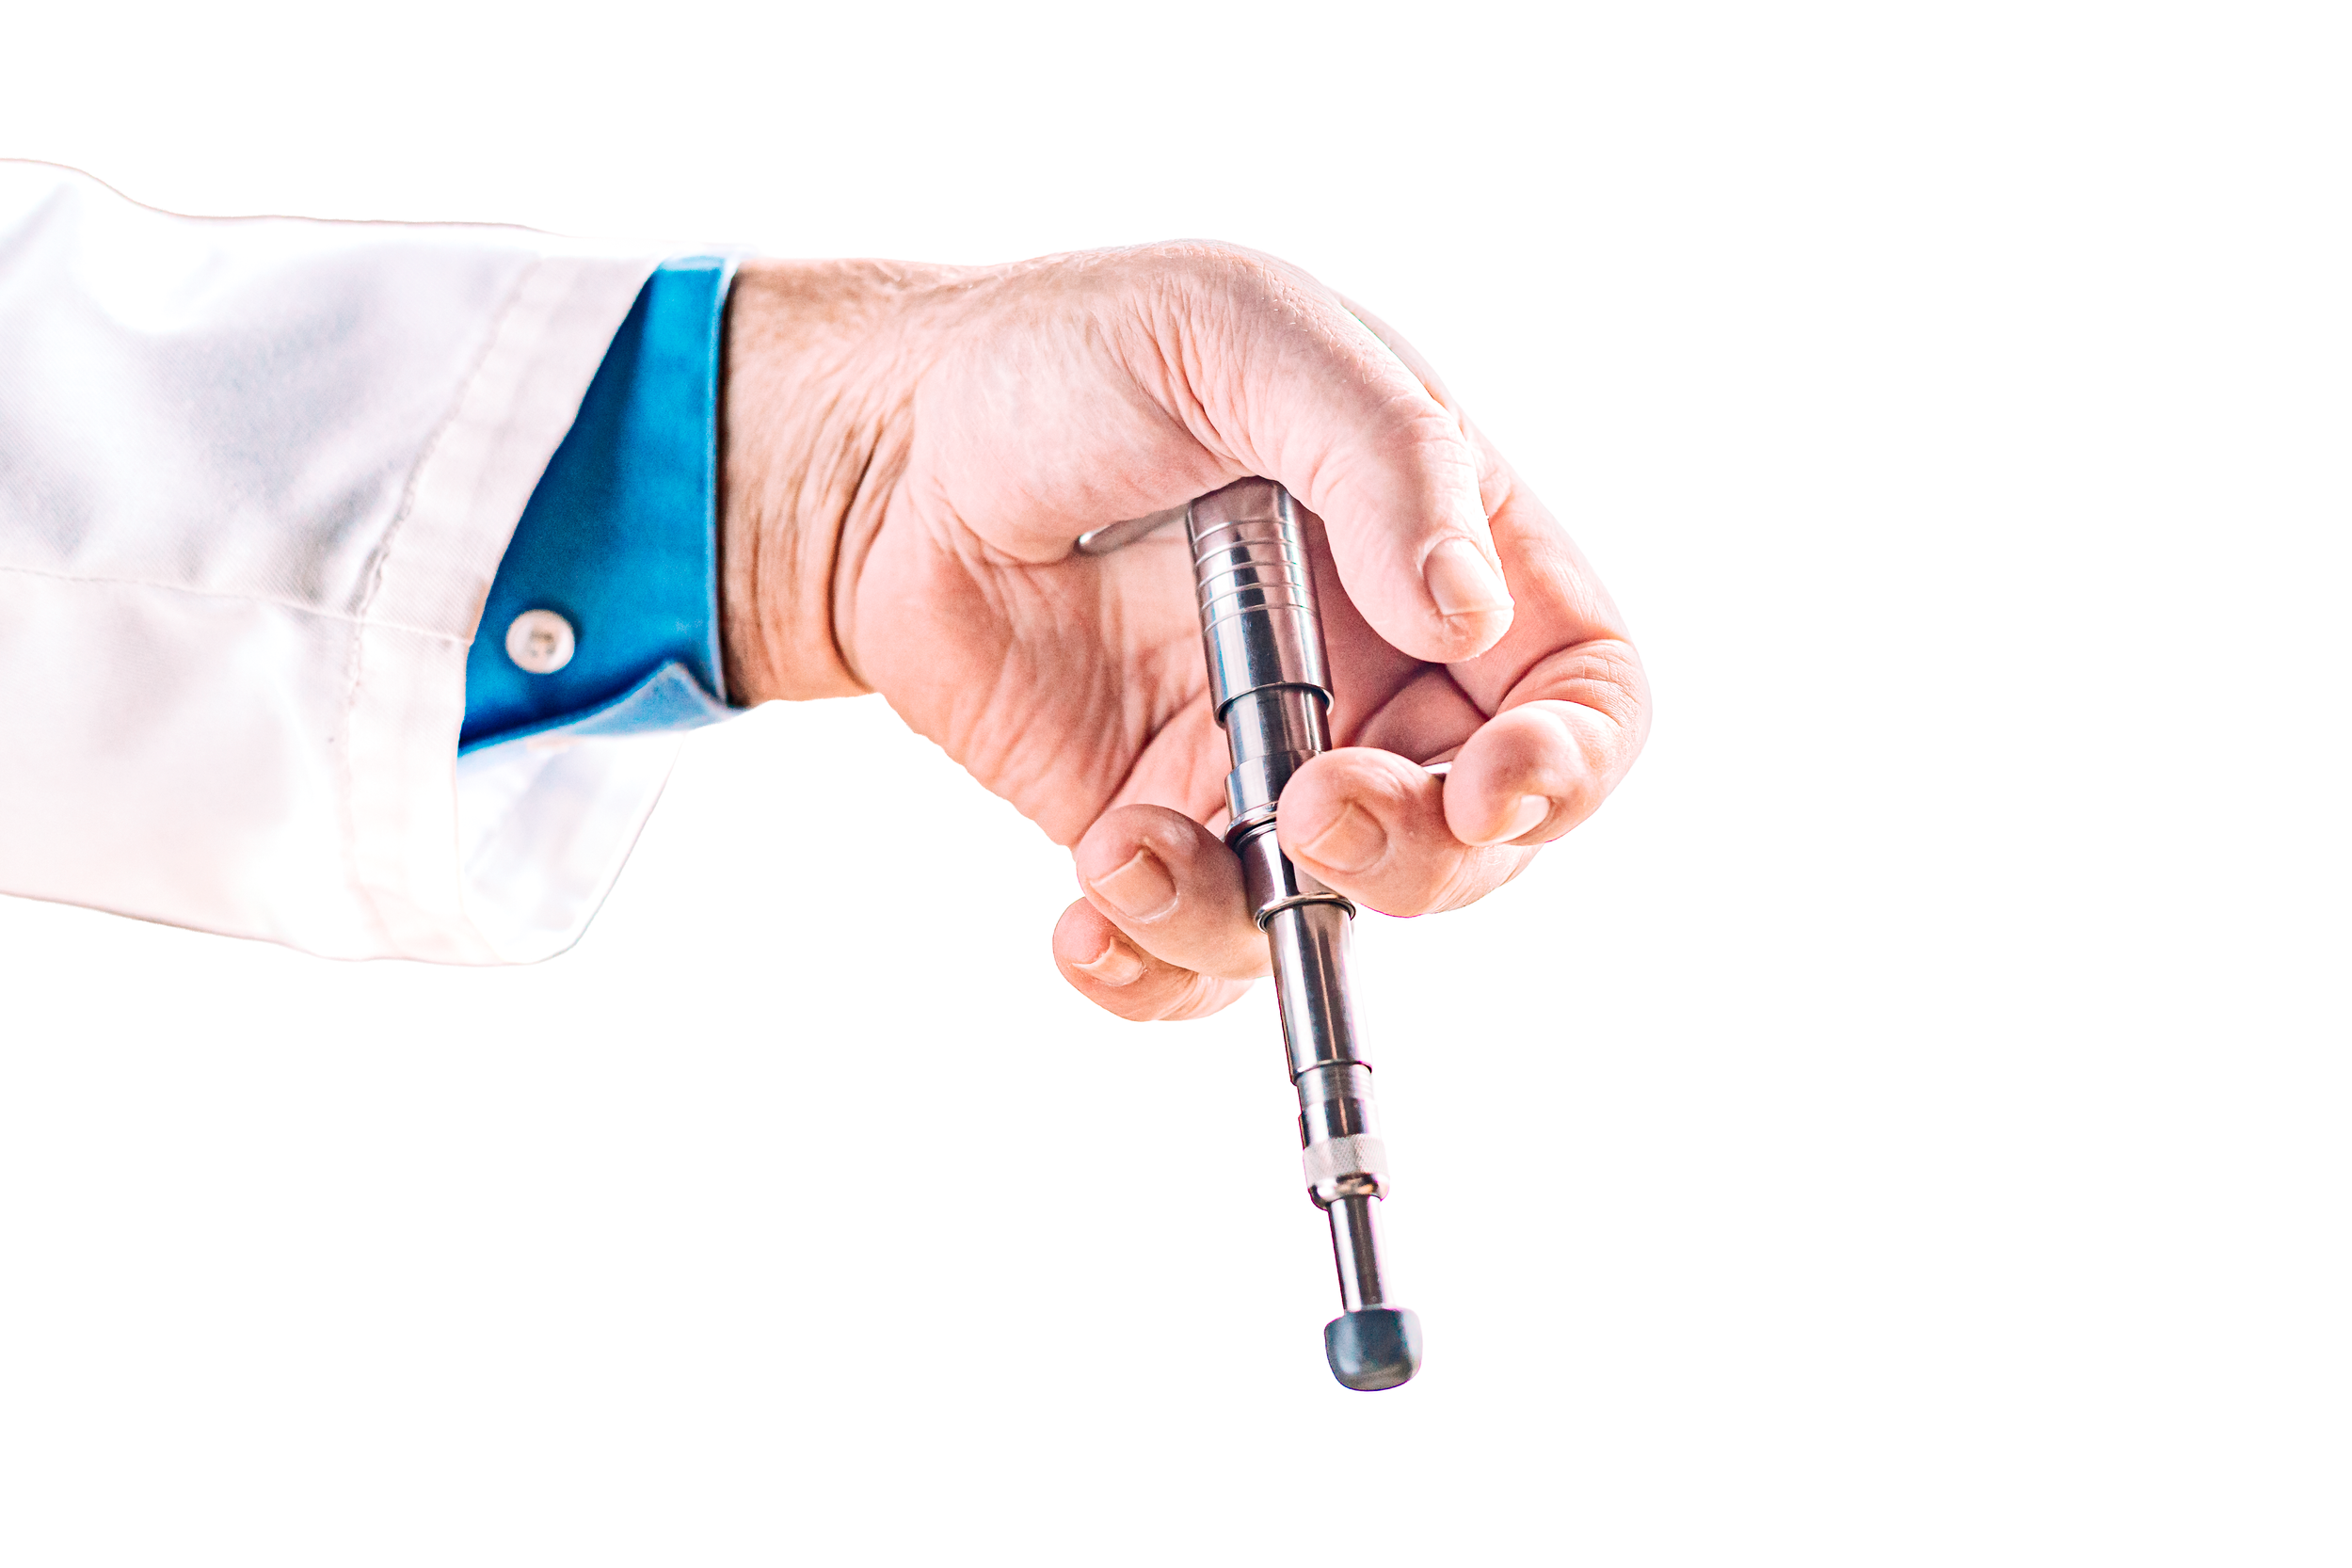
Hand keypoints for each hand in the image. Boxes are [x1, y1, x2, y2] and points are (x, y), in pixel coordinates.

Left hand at [719, 246, 1648, 1019]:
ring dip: (1249, 918)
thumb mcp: (1237, 336)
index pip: (1586, 689)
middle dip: (1416, 853)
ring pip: (1336, 915)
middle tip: (1306, 807)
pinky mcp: (1155, 826)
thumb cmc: (1066, 357)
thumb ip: (1379, 455)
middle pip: (1480, 835)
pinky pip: (1195, 955)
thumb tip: (1470, 613)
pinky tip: (1082, 915)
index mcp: (1441, 548)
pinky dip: (1148, 968)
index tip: (1493, 780)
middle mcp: (1375, 673)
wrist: (885, 450)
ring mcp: (1264, 764)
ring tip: (1126, 844)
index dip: (1572, 758)